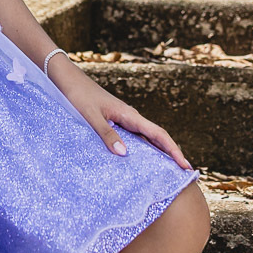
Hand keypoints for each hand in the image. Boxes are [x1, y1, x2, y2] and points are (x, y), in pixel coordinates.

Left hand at [58, 67, 192, 169]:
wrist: (66, 78)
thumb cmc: (77, 95)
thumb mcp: (90, 116)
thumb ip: (106, 133)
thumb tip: (125, 154)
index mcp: (128, 114)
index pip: (158, 134)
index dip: (173, 150)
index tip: (186, 166)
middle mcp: (130, 116)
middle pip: (157, 137)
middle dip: (171, 154)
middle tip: (183, 175)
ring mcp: (123, 118)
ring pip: (146, 138)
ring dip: (158, 152)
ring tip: (167, 172)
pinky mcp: (114, 120)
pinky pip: (134, 137)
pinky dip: (143, 148)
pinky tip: (140, 160)